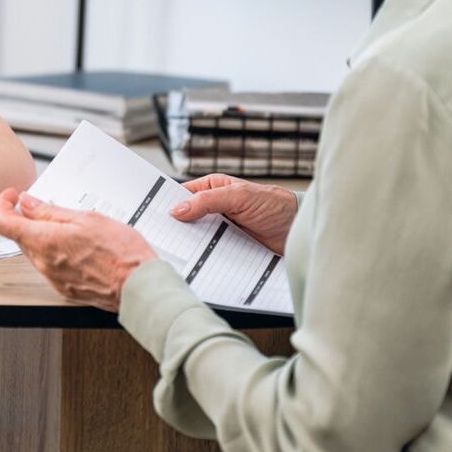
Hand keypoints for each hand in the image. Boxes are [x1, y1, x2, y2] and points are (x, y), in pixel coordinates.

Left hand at [0, 188, 157, 312]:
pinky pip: (48, 264)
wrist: (138, 287)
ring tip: (68, 224)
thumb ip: (50, 212)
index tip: (14, 196)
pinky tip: (75, 244)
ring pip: (34, 250)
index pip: (2, 223)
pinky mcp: (63, 288)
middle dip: (25, 217)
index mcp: (44, 242)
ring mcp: (52, 278)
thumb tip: (26, 203)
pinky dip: (54, 250)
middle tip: (45, 205)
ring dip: (41, 234)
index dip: (2, 205)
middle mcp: (42, 263)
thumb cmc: (120, 253)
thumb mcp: (86, 219)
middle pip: (18, 236)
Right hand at [170, 174, 296, 255]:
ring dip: (190, 244)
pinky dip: (204, 256)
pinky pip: (210, 251)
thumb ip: (208, 201)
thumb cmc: (275, 204)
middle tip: (160, 238)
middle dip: (175, 227)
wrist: (299, 230)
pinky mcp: (229, 246)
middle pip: (186, 218)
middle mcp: (214, 207)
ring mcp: (220, 228)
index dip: (166, 203)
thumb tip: (177, 210)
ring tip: (175, 254)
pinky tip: (196, 263)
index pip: (182, 195)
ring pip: (196, 236)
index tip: (151, 216)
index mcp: (212, 188)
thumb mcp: (239, 197)